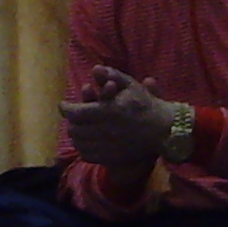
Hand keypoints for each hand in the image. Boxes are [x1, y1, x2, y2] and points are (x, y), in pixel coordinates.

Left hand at [60, 66, 179, 167]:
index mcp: (108, 111)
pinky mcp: (112, 158)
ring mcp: (108, 147)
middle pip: (75, 129)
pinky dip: (83, 149)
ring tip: (77, 128)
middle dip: (70, 121)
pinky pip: (88, 156)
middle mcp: (106, 130)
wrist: (163, 130)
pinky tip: (86, 142)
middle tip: (72, 117)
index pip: (75, 113)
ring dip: (75, 135)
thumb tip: (96, 68)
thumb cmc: (146, 105)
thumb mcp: (132, 85)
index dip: (66, 108)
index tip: (63, 105)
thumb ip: (112, 75)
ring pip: (80, 143)